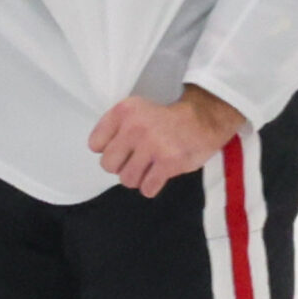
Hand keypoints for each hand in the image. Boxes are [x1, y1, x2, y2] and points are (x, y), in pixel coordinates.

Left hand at [88, 85, 245, 197]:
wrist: (203, 120)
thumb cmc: (166, 120)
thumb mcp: (137, 111)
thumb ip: (116, 128)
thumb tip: (101, 154)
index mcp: (124, 111)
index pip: (94, 144)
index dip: (108, 150)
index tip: (123, 148)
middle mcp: (135, 126)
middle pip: (108, 165)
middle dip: (121, 167)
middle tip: (137, 160)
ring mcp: (152, 145)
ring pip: (126, 180)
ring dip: (138, 178)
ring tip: (150, 167)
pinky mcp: (168, 162)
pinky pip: (146, 188)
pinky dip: (152, 186)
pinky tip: (159, 174)